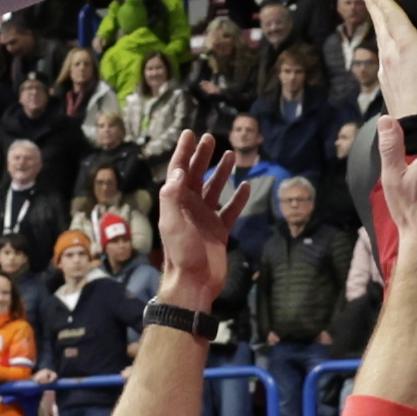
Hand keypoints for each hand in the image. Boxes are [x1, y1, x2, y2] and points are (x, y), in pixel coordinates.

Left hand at [152, 130, 249, 302]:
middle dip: (202, 156)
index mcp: (176, 203)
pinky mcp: (219, 231)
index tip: (190, 133)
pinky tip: (245, 186)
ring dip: (221, 173)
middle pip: (196, 175)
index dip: (183, 152)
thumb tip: (179, 170)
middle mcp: (189, 208)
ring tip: (230, 156)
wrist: (194, 282)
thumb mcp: (171, 222)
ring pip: (214, 189)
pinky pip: (230, 210)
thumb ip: (172, 195)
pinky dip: (238, 199)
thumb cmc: (180, 253)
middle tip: (210, 139)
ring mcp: (205, 219)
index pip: (179, 171)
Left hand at [358, 0, 416, 118]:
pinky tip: (386, 55)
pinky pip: (382, 61)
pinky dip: (383, 49)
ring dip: (378, 29)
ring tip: (377, 20)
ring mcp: (385, 73)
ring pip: (380, 43)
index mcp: (406, 43)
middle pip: (380, 26)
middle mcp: (390, 55)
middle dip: (374, 9)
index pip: (390, 15)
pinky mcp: (387, 88)